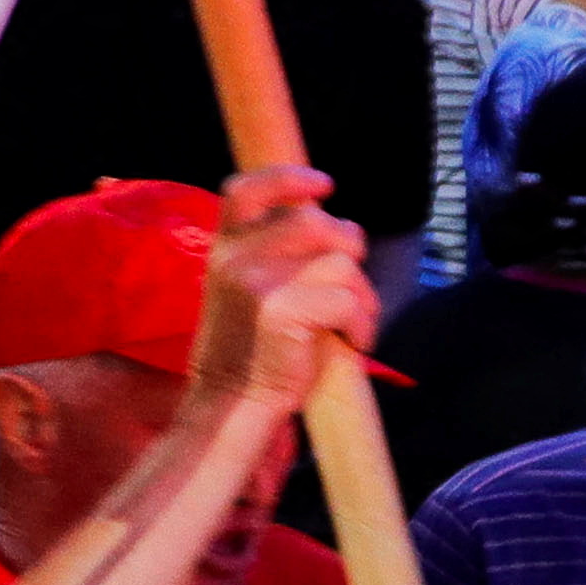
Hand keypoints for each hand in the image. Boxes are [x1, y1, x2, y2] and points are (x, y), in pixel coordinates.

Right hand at [182, 164, 371, 412]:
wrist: (230, 405)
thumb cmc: (249, 352)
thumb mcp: (243, 289)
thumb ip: (271, 252)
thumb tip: (329, 222)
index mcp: (222, 248)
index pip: (246, 190)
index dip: (289, 179)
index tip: (325, 186)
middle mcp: (234, 258)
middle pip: (314, 221)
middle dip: (347, 247)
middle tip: (350, 283)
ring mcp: (256, 283)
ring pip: (339, 263)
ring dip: (361, 294)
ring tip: (353, 322)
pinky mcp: (281, 312)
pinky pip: (347, 300)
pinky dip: (363, 323)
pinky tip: (353, 342)